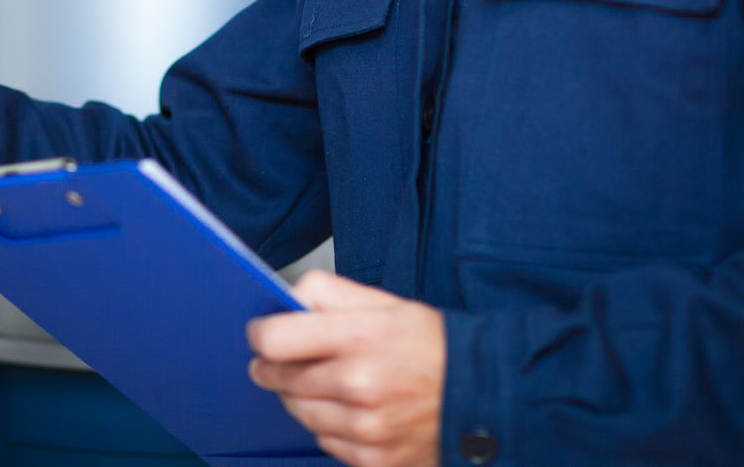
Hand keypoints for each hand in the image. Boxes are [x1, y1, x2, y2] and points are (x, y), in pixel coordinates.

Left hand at [247, 269, 444, 466]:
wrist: (483, 395)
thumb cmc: (432, 346)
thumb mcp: (385, 302)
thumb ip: (329, 293)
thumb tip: (286, 297)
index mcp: (360, 337)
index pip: (276, 339)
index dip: (261, 335)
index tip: (261, 334)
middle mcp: (360, 385)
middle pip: (282, 379)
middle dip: (274, 367)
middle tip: (279, 360)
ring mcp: (366, 427)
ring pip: (300, 413)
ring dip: (299, 397)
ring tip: (318, 383)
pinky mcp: (373, 458)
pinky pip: (325, 442)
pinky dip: (328, 426)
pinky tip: (347, 410)